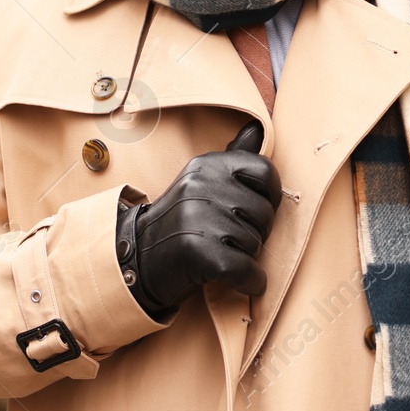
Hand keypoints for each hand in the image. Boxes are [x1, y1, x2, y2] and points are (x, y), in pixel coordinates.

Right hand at [117, 121, 280, 317]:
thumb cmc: (181, 221)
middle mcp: (201, 187)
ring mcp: (198, 218)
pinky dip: (250, 281)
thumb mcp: (201, 181)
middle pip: (265, 213)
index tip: (257, 209)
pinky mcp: (197, 252)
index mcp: (206, 165)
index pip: (265, 172)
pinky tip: (241, 281)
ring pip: (256, 243)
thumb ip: (233, 158)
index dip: (271, 196)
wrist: (138, 259)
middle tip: (229, 238)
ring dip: (246, 257)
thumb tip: (256, 129)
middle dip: (256, 233)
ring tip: (220, 253)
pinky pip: (246, 270)